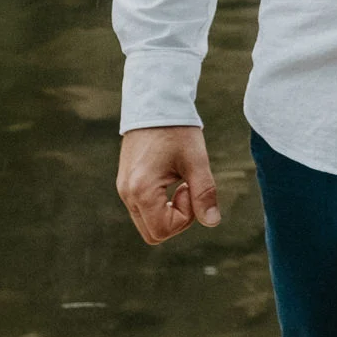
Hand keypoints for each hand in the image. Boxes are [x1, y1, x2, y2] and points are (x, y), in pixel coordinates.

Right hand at [118, 126, 221, 243]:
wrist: (155, 103)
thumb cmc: (177, 130)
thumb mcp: (196, 161)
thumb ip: (204, 193)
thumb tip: (213, 223)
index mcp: (141, 190)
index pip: (162, 230)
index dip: (185, 217)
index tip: (190, 188)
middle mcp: (127, 193)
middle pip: (153, 233)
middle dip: (177, 219)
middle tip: (187, 188)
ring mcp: (124, 189)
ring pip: (147, 222)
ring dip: (169, 210)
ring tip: (180, 181)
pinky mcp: (126, 183)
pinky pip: (143, 208)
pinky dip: (160, 202)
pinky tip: (171, 178)